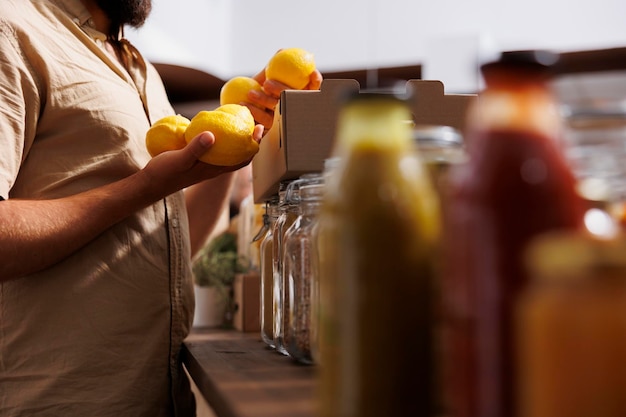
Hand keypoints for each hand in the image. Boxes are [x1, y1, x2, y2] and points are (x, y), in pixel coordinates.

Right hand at [141, 125, 263, 195]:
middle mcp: (213, 168)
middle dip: (249, 139)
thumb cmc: (165, 173)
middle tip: (253, 120)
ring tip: (236, 120)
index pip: (242, 159)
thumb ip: (196, 148)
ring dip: (235, 138)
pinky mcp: (196, 160)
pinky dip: (218, 137)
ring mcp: (205, 164)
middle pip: (239, 154)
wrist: (150, 184)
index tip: (259, 128)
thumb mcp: (180, 159)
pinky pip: (213, 148)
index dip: (254, 145)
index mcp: (214, 169)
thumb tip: (213, 135)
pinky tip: (212, 126)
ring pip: (227, 151)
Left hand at [243, 68, 323, 130]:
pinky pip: (264, 123)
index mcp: (297, 95)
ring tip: (250, 93)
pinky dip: (253, 112)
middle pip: (295, 100)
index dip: (316, 82)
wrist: (239, 107)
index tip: (313, 73)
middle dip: (282, 90)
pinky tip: (242, 104)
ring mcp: (285, 121)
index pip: (313, 88)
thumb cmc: (256, 90)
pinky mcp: (272, 132)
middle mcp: (294, 109)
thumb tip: (283, 50)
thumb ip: (274, 66)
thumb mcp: (264, 78)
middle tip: (267, 83)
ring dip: (264, 100)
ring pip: (278, 111)